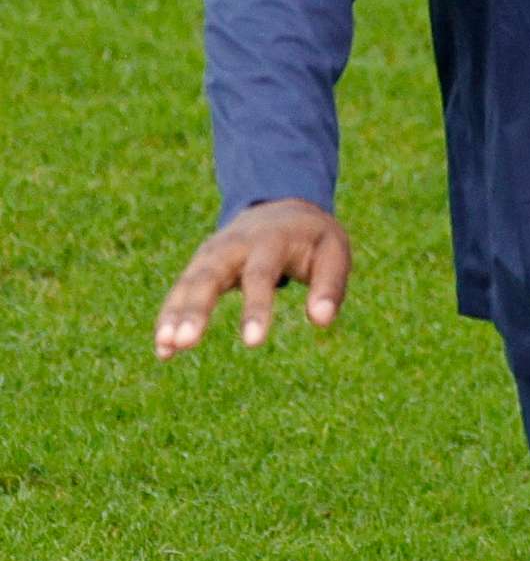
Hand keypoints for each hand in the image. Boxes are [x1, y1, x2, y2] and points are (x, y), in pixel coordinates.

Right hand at [156, 198, 354, 355]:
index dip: (255, 308)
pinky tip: (164, 351)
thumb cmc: (312, 239)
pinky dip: (169, 318)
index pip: (260, 275)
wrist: (283, 209)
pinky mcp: (199, 267)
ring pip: (187, 284)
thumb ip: (330, 286)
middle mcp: (233, 245)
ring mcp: (211, 254)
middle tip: (186, 342)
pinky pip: (179, 293)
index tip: (253, 343)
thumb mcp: (334, 253)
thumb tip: (323, 321)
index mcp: (270, 240)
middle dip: (196, 309)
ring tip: (167, 348)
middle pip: (209, 276)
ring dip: (174, 315)